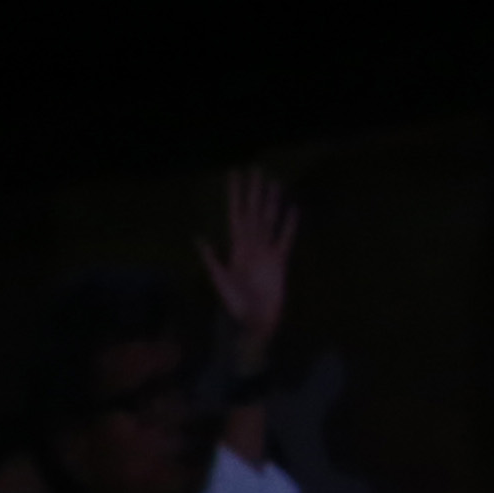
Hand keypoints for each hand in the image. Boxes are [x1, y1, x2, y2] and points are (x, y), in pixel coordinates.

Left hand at [198, 166, 297, 363]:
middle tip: (256, 170)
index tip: (235, 175)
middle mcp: (250, 245)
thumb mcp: (221, 282)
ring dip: (271, 203)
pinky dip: (289, 225)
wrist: (255, 322)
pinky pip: (285, 239)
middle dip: (254, 192)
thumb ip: (212, 260)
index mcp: (235, 247)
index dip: (235, 195)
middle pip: (253, 212)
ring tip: (275, 183)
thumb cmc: (235, 306)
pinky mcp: (280, 262)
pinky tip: (293, 210)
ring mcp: (266, 252)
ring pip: (269, 221)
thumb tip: (200, 238)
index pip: (236, 214)